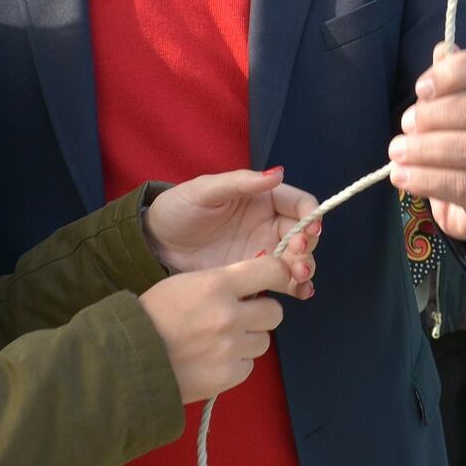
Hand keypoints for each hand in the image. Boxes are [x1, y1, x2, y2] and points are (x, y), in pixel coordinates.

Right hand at [139, 246, 315, 404]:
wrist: (126, 360)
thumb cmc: (151, 317)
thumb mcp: (184, 284)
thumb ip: (221, 283)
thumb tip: (251, 288)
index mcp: (217, 285)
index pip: (271, 271)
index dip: (277, 276)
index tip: (274, 282)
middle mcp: (230, 315)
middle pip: (274, 312)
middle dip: (260, 316)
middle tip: (238, 320)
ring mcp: (231, 347)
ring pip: (263, 342)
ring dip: (246, 342)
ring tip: (217, 343)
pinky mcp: (229, 375)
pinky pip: (248, 367)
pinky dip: (234, 365)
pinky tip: (211, 362)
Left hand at [145, 168, 324, 273]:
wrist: (155, 245)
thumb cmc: (178, 209)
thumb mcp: (205, 190)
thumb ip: (241, 182)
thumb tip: (278, 174)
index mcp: (262, 198)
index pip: (299, 203)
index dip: (310, 215)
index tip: (309, 229)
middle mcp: (268, 224)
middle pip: (303, 234)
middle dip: (307, 245)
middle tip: (296, 256)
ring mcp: (263, 251)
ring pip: (297, 259)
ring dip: (304, 267)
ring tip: (296, 276)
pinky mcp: (253, 275)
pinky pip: (282, 281)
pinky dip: (296, 287)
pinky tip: (299, 291)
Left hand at [390, 44, 465, 242]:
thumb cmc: (460, 144)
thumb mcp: (453, 109)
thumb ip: (448, 81)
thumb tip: (442, 49)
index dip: (451, 72)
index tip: (420, 88)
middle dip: (435, 114)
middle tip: (406, 124)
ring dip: (426, 148)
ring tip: (397, 152)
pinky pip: (463, 185)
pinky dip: (427, 179)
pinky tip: (402, 176)